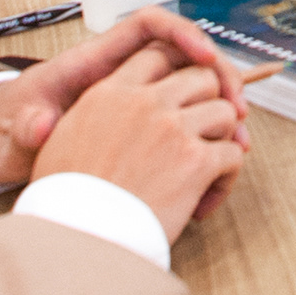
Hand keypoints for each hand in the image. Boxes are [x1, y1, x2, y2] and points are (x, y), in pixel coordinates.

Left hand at [0, 5, 241, 187]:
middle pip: (184, 54)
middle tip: (238, 106)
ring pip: (192, 84)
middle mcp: (121, 73)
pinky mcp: (141, 121)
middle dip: (217, 72)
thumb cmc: (7, 128)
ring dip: (221, 103)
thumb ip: (28, 125)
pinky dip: (208, 127)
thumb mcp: (14, 129)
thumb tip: (40, 123)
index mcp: (93, 62)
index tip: (204, 57)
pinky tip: (222, 151)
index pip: (147, 25)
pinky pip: (185, 112)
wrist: (0, 145)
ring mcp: (135, 96)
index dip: (181, 34)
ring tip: (240, 135)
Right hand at [25, 43, 255, 232]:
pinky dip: (226, 178)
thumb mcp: (62, 142)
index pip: (157, 54)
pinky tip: (204, 202)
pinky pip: (232, 154)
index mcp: (110, 93)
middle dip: (210, 100)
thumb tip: (106, 108)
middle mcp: (144, 103)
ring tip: (207, 170)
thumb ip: (90, 114)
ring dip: (223, 139)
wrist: (78, 240)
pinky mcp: (195, 162)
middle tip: (208, 130)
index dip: (179, 70)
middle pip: (201, 76)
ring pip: (225, 111)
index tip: (186, 95)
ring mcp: (173, 129)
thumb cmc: (66, 201)